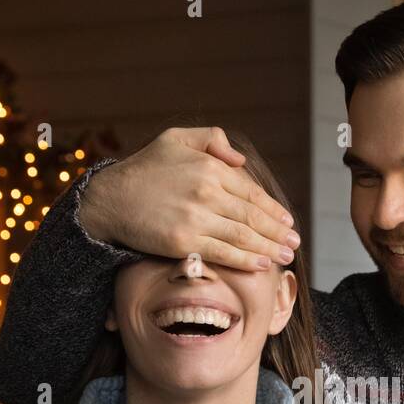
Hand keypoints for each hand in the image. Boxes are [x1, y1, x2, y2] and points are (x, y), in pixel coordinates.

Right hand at [79, 126, 299, 272]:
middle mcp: (206, 192)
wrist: (109, 199)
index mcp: (209, 167)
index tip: (287, 221)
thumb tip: (240, 160)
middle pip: (252, 216)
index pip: (251, 192)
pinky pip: (223, 252)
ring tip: (285, 256)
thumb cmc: (143, 169)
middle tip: (293, 243)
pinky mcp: (184, 241)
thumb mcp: (175, 139)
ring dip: (269, 248)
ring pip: (243, 236)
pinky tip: (261, 264)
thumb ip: (211, 139)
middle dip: (277, 232)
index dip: (273, 209)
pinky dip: (246, 260)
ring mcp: (195, 218)